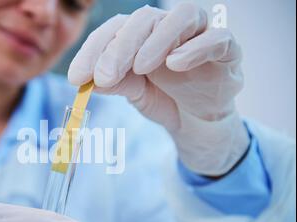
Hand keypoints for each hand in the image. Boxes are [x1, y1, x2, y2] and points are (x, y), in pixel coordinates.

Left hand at [69, 3, 249, 175]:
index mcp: (141, 35)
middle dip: (119, 48)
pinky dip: (196, 48)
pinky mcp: (227, 50)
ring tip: (140, 67)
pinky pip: (217, 38)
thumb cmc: (163, 98)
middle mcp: (168, 28)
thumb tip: (87, 79)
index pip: (114, 30)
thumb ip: (114, 81)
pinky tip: (175, 64)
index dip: (93, 50)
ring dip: (156, 41)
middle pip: (143, 20)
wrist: (196, 121)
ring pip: (180, 17)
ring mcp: (199, 35)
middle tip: (103, 76)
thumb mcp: (134, 92)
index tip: (76, 77)